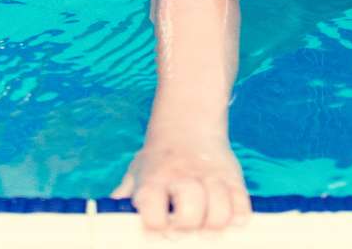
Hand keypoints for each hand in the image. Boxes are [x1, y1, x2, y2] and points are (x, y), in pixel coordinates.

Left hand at [112, 134, 249, 232]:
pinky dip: (237, 218)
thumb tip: (110, 211)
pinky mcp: (233, 178)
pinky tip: (226, 217)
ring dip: (213, 224)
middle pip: (190, 211)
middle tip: (182, 229)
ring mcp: (211, 178)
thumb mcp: (137, 170)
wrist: (189, 122)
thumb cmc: (159, 158)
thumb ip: (126, 194)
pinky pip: (242, 206)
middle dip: (186, 226)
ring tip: (204, 225)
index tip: (157, 229)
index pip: (154, 212)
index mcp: (155, 179)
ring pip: (220, 212)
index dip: (155, 226)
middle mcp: (183, 178)